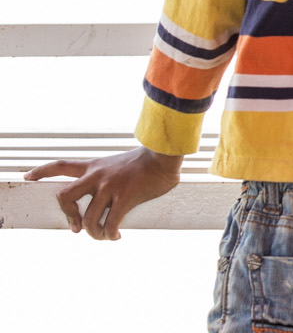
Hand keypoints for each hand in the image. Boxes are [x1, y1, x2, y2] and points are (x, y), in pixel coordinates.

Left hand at [24, 147, 181, 238]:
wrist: (164, 155)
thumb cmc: (147, 160)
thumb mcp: (119, 163)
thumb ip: (109, 176)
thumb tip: (110, 197)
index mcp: (94, 166)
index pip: (61, 165)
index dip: (41, 171)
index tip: (28, 177)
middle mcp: (97, 176)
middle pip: (64, 196)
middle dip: (68, 216)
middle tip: (78, 227)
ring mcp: (110, 187)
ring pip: (89, 219)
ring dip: (94, 234)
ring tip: (105, 236)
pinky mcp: (125, 197)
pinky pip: (111, 224)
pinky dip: (111, 235)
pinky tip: (117, 236)